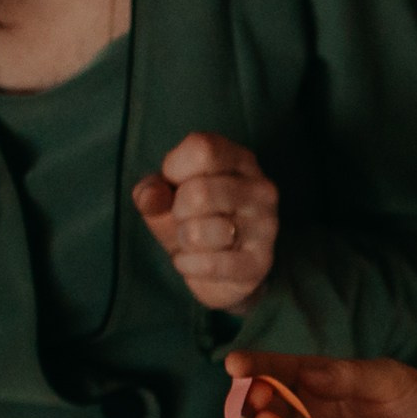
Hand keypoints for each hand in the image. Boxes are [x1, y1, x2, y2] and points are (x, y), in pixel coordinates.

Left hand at [133, 132, 278, 310]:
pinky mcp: (260, 263)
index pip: (202, 149)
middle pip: (198, 193)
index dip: (174, 169)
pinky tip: (197, 262)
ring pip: (197, 233)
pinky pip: (207, 265)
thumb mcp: (166, 196)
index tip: (176, 184)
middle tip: (185, 219)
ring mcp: (266, 227)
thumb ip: (152, 190)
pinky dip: (188, 266)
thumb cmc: (194, 219)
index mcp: (240, 160)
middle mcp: (261, 189)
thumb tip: (150, 198)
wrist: (225, 268)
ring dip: (183, 242)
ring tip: (195, 243)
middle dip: (177, 212)